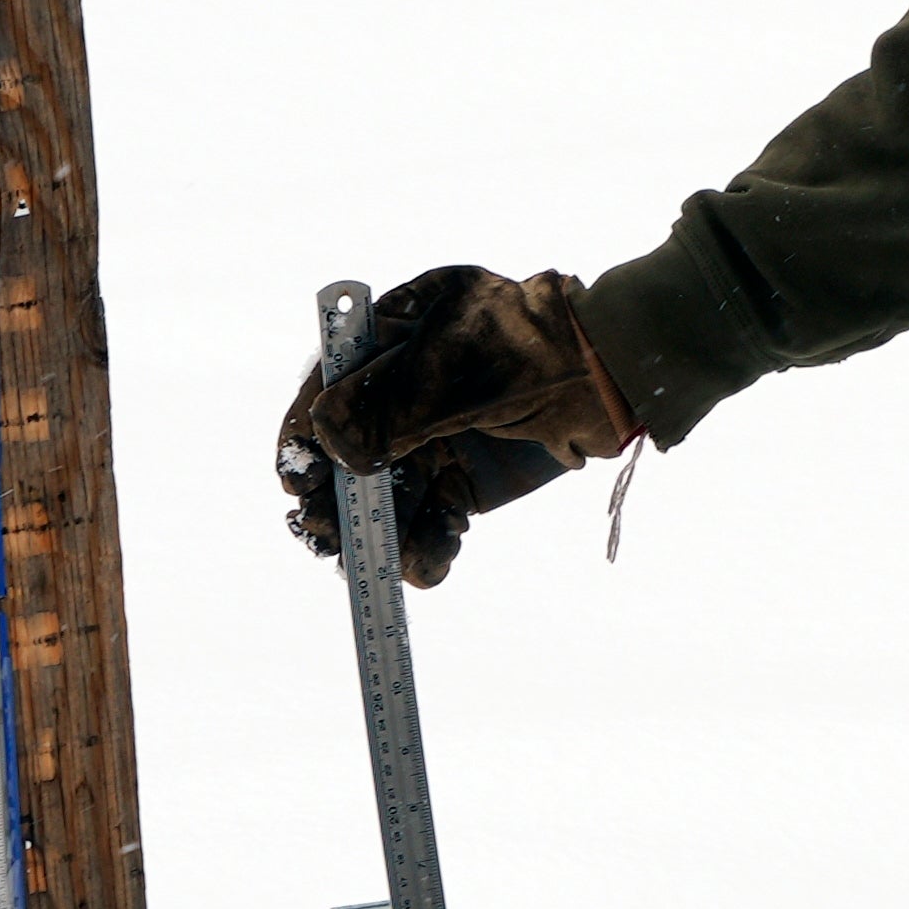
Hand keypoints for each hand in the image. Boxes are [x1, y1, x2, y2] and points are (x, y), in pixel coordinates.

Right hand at [276, 266, 636, 587]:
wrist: (611, 375)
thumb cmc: (531, 348)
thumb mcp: (451, 370)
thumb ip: (388, 410)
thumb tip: (331, 450)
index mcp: (385, 341)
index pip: (324, 395)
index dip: (303, 442)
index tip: (297, 485)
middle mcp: (400, 394)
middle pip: (346, 456)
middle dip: (338, 503)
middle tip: (328, 542)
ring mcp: (432, 440)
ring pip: (388, 498)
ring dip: (382, 536)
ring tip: (383, 567)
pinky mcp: (465, 481)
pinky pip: (431, 519)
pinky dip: (427, 546)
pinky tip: (428, 567)